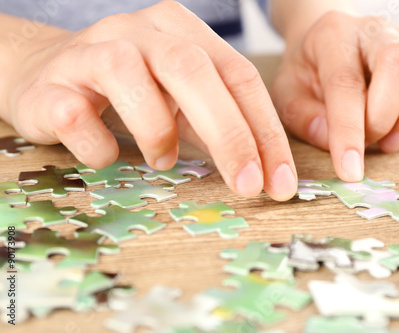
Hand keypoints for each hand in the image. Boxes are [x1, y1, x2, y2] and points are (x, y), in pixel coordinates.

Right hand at [1, 1, 296, 200]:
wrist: (47, 77)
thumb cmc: (130, 94)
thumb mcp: (183, 104)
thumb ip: (219, 127)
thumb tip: (265, 173)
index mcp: (183, 31)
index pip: (238, 76)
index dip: (265, 131)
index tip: (280, 182)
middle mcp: (141, 31)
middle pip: (194, 71)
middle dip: (229, 135)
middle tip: (247, 186)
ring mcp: (93, 50)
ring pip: (133, 82)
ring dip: (157, 133)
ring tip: (161, 159)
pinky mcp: (52, 83)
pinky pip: (77, 116)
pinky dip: (99, 146)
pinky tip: (105, 154)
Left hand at [272, 10, 398, 180]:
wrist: (329, 42)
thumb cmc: (308, 72)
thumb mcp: (288, 95)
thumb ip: (303, 118)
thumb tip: (332, 141)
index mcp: (333, 36)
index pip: (345, 82)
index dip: (349, 130)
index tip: (350, 171)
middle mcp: (375, 29)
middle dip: (387, 117)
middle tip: (371, 144)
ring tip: (391, 143)